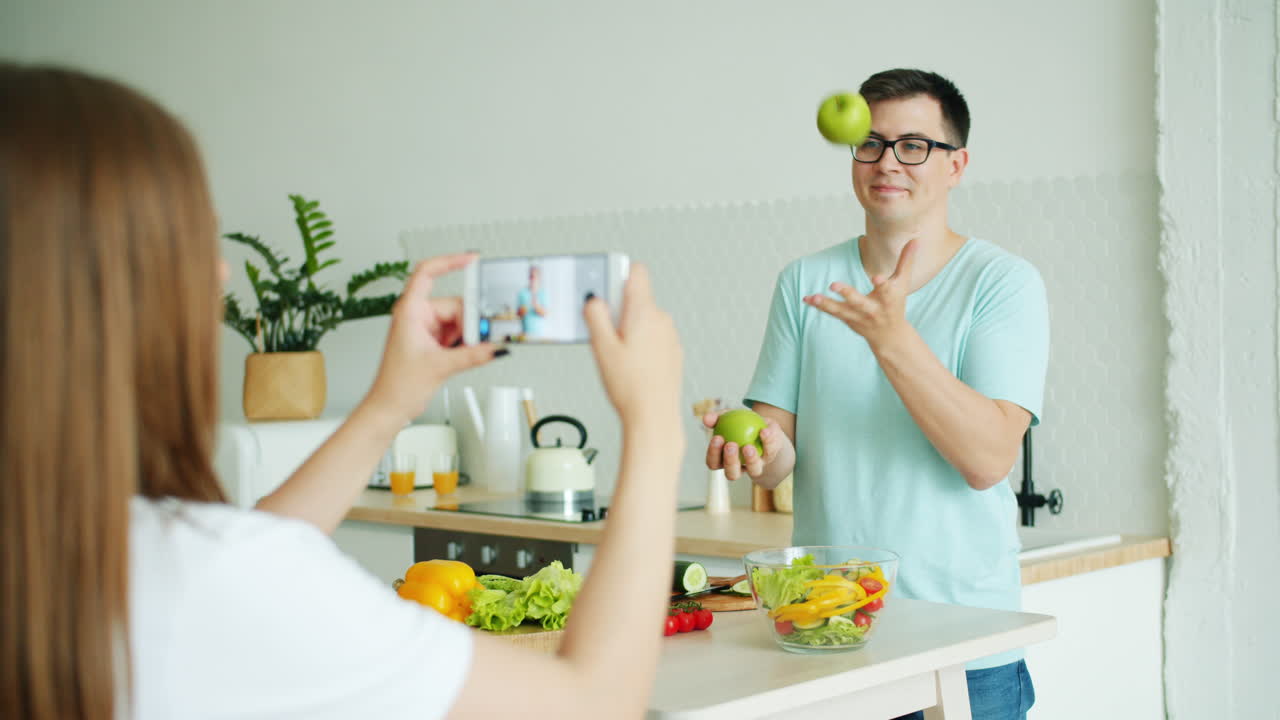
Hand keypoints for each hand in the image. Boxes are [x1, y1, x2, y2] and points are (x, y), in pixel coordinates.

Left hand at [364, 253, 500, 423]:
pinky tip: (469, 353)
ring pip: (458, 321)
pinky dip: (465, 343)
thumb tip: (496, 347)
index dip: (450, 261)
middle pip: (454, 305)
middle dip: (469, 322)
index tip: (471, 259)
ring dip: (468, 336)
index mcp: (410, 311)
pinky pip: (456, 334)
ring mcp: (424, 329)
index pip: (427, 273)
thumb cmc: (397, 385)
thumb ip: (473, 355)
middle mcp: (416, 316)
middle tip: (481, 336)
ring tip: (469, 352)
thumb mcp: (440, 366)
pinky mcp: (431, 342)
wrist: (389, 407)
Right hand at [582, 264, 682, 430]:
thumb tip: (594, 299)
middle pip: (636, 298)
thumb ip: (595, 317)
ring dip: (628, 328)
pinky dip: (640, 343)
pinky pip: (653, 336)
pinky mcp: (672, 352)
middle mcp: (661, 319)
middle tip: (603, 333)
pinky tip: (630, 365)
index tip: (603, 288)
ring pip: (644, 319)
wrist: (654, 416)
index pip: (636, 272)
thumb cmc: (630, 386)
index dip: (617, 275)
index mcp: (644, 311)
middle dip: (617, 309)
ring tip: (616, 355)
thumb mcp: (601, 348)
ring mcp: (669, 336)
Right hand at [702, 411, 791, 481]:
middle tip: (731, 445)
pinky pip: (770, 451)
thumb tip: (705, 419)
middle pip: (732, 474)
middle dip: (730, 462)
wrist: (762, 427)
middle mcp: (739, 468)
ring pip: (753, 471)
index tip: (717, 437)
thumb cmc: (739, 424)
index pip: (714, 463)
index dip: (714, 454)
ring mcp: (756, 466)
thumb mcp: (727, 417)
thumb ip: (717, 417)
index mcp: (724, 460)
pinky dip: (768, 441)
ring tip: (748, 446)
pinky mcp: (771, 458)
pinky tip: (765, 431)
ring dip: (750, 459)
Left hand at [804, 239, 918, 348]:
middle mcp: (873, 309)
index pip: (886, 290)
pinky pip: (832, 312)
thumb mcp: (903, 283)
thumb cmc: (896, 304)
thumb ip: (906, 261)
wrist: (890, 336)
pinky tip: (806, 299)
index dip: (882, 284)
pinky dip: (819, 306)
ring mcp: (859, 316)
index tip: (876, 278)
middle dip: (847, 294)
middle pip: (859, 301)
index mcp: (888, 299)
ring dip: (826, 303)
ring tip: (813, 297)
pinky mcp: (848, 319)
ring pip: (841, 310)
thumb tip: (916, 239)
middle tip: (834, 284)